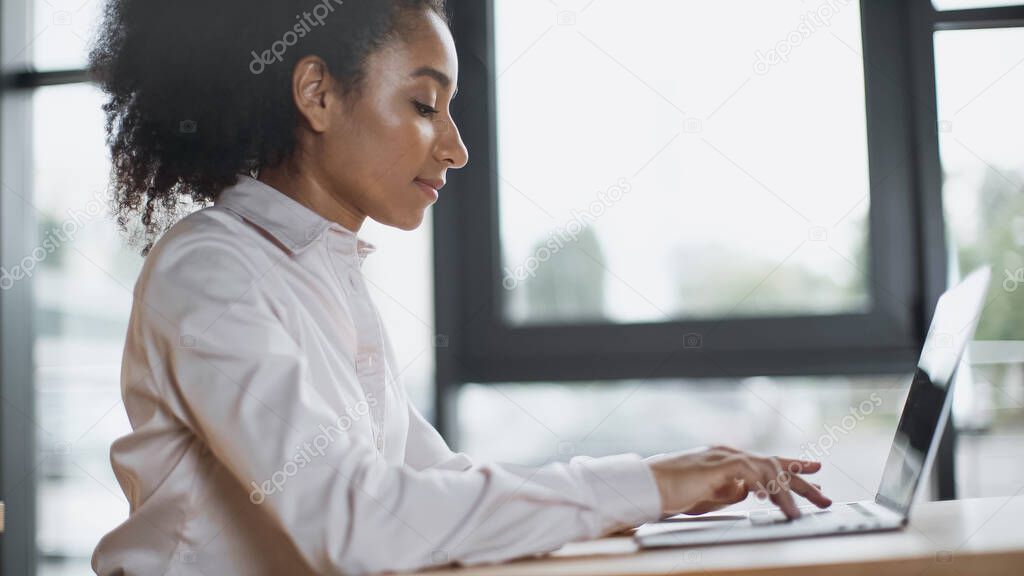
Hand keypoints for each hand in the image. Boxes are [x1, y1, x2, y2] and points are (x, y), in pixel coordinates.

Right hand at [644, 445, 831, 518]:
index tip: (815, 474)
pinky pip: (751, 472)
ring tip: (799, 512)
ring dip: (787, 491)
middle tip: (824, 496)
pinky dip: (765, 485)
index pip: (767, 462)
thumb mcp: (710, 495)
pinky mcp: (718, 464)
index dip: (793, 467)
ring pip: (768, 468)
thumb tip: (750, 492)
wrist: (648, 485)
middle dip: (802, 480)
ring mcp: (725, 456)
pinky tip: (772, 499)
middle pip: (775, 463)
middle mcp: (730, 453)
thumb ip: (731, 491)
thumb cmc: (673, 492)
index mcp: (728, 459)